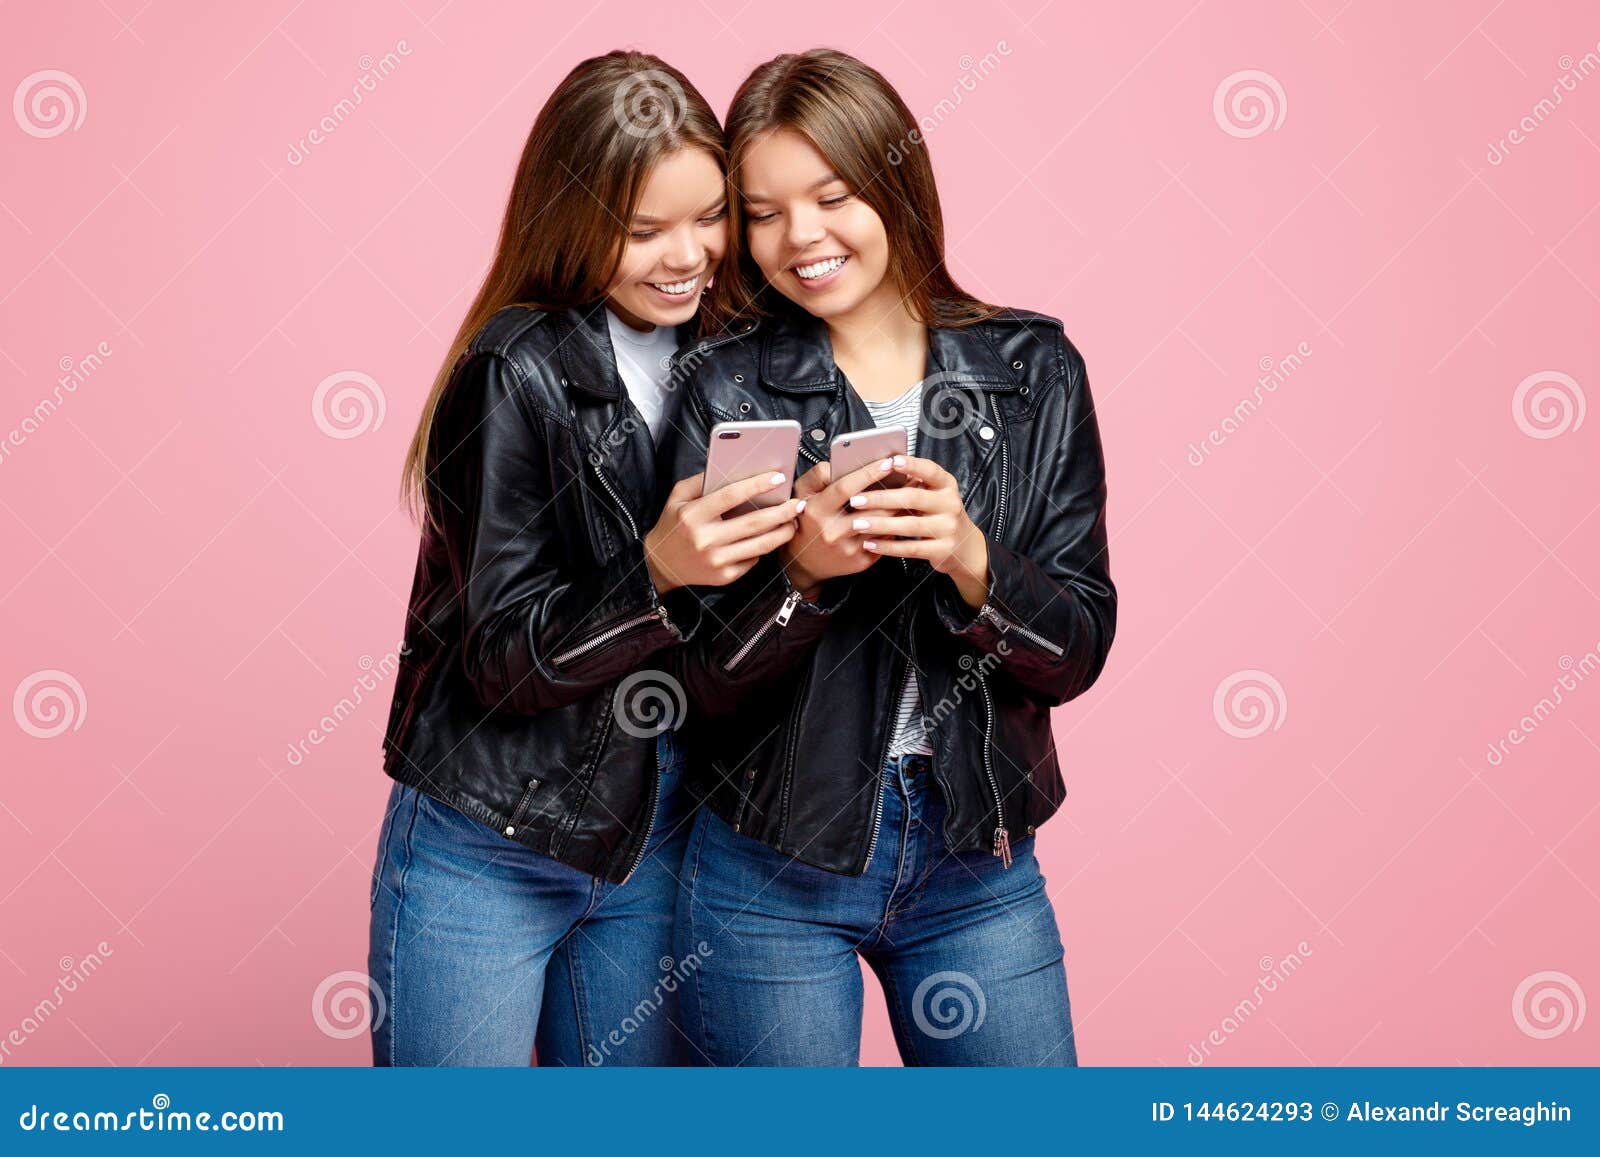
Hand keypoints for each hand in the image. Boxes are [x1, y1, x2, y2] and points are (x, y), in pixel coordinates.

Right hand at [645, 472, 803, 592]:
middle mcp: (705, 539)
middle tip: (798, 502)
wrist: (660, 564)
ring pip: (759, 545)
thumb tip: (732, 467)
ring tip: (794, 520)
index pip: (730, 496)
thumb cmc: (673, 525)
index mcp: (693, 515)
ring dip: (782, 532)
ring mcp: (715, 561)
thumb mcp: (678, 497)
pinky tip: (772, 537)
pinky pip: (752, 560)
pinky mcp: (724, 576)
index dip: (756, 485)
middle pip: (753, 523)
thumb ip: (701, 480)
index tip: (778, 477)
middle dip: (781, 512)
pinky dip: (765, 548)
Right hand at [778, 456, 902, 597]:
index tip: (887, 462)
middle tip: (911, 474)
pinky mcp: (861, 561)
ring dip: (899, 507)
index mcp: (816, 511)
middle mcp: (832, 532)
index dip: (868, 474)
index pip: (845, 488)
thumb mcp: (802, 494)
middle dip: (894, 491)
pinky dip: (896, 525)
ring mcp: (848, 549)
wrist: (805, 562)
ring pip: (882, 524)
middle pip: (871, 508)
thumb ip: (819, 475)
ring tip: (912, 491)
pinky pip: (885, 540)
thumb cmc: (806, 522)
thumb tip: (841, 462)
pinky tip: (903, 513)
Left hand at [844, 455, 990, 607]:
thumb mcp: (934, 496)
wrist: (964, 547)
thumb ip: (914, 485)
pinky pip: (910, 548)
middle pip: (913, 498)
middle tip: (856, 500)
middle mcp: (950, 504)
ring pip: (909, 525)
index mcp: (946, 485)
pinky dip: (887, 547)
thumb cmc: (939, 515)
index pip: (930, 470)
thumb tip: (877, 471)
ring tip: (857, 523)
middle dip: (881, 499)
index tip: (891, 461)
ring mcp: (948, 528)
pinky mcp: (943, 550)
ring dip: (880, 524)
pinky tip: (870, 544)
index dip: (911, 465)